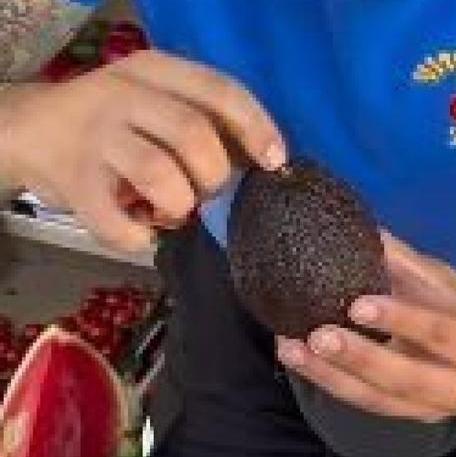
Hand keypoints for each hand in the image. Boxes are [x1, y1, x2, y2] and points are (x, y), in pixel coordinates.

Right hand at [0, 50, 284, 251]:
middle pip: (194, 134)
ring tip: (174, 209)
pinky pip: (118, 223)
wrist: (32, 131)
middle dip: (214, 175)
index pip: (219, 90)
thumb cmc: (120, 124)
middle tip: (207, 191)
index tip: (274, 161)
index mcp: (155, 70)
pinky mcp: (74, 183)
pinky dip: (139, 237)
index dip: (255, 128)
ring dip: (180, 203)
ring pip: (159, 174)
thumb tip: (267, 162)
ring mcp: (95, 138)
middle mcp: (123, 95)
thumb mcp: (161, 102)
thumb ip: (209, 122)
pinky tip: (142, 229)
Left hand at [277, 233, 455, 421]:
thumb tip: (368, 234)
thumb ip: (410, 265)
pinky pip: (369, 406)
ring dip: (331, 376)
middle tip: (317, 336)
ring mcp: (437, 409)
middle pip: (407, 377)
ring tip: (292, 350)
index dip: (400, 320)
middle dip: (359, 358)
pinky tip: (302, 362)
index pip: (440, 333)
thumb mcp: (449, 282)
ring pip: (380, 400)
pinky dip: (332, 383)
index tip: (357, 304)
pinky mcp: (413, 417)